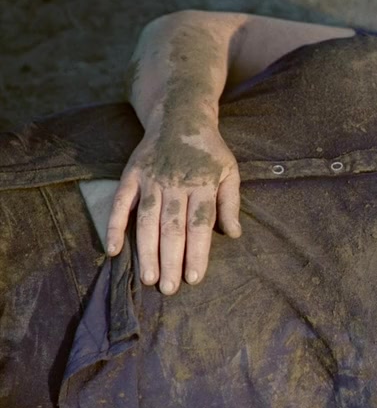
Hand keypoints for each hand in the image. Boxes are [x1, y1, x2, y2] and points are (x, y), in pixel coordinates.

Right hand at [107, 122, 240, 293]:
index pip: (199, 224)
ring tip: (148, 278)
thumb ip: (230, 203)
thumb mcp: (230, 172)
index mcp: (202, 185)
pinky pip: (120, 204)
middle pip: (172, 228)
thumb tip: (234, 234)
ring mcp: (150, 180)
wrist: (179, 118)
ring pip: (147, 220)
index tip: (194, 278)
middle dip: (170, 260)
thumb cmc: (209, 152)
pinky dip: (114, 226)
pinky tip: (112, 250)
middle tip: (169, 288)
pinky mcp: (131, 176)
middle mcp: (175, 184)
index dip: (196, 252)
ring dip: (146, 251)